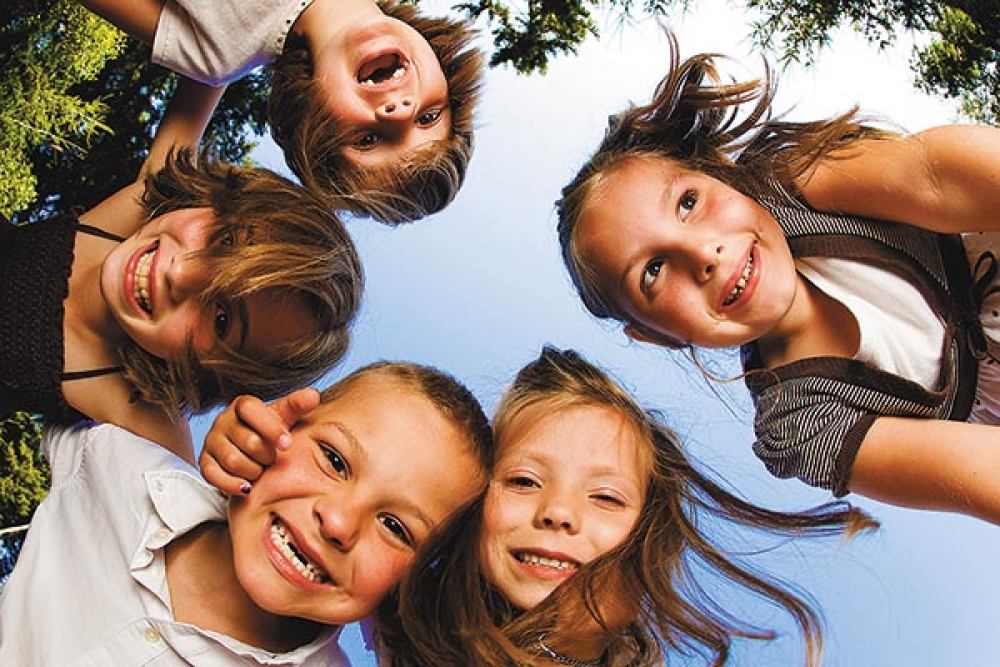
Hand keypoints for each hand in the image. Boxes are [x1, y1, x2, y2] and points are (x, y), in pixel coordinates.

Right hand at [199, 387, 319, 494]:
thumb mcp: (284, 417)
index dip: (271, 428)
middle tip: (274, 459)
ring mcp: (212, 441)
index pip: (251, 410)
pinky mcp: (205, 462)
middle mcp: (223, 421)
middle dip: (267, 455)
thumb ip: (297, 406)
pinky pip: (213, 475)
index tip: (287, 444)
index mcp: (243, 405)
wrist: (251, 452)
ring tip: (262, 471)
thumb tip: (313, 395)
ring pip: (233, 460)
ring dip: (253, 470)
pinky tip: (247, 488)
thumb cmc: (269, 431)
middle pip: (247, 440)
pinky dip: (232, 484)